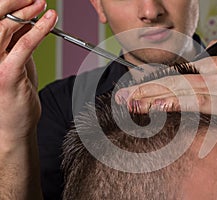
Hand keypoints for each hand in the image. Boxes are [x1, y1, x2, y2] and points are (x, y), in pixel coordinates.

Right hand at [0, 0, 56, 142]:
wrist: (14, 124)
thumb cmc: (15, 95)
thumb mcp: (16, 63)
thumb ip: (17, 42)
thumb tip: (28, 19)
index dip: (8, 5)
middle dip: (14, 3)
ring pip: (4, 29)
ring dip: (27, 13)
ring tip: (42, 6)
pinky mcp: (6, 75)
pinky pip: (24, 46)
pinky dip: (39, 30)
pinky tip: (50, 20)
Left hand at [115, 52, 216, 149]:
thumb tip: (200, 61)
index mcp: (216, 64)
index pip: (177, 74)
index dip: (153, 82)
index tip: (134, 91)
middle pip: (174, 80)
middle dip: (145, 89)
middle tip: (123, 96)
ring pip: (182, 90)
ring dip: (153, 97)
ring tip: (131, 103)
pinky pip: (199, 102)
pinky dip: (177, 103)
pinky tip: (158, 106)